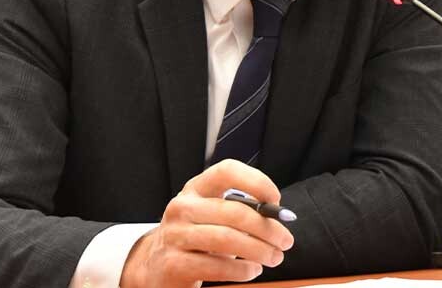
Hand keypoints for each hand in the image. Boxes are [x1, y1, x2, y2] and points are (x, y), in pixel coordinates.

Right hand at [120, 160, 293, 287]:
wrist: (156, 268)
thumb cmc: (196, 239)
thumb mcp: (213, 217)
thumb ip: (240, 211)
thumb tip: (278, 215)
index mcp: (195, 189)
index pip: (227, 171)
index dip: (256, 181)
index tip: (275, 200)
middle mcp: (182, 208)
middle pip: (234, 212)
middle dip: (267, 228)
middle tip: (285, 241)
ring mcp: (175, 236)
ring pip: (227, 240)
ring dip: (259, 251)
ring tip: (273, 258)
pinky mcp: (173, 265)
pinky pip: (216, 267)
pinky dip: (242, 270)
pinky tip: (251, 270)